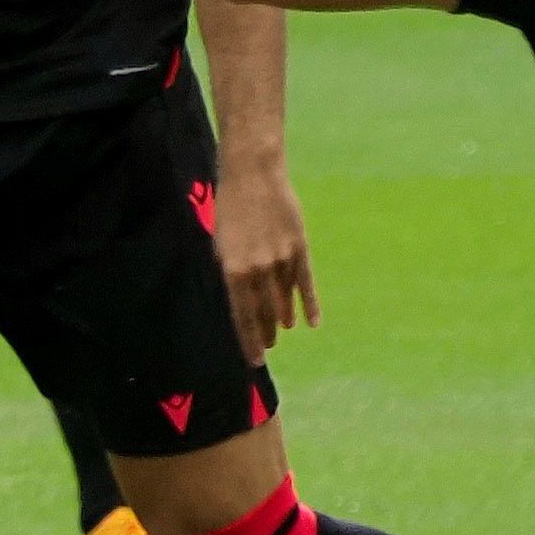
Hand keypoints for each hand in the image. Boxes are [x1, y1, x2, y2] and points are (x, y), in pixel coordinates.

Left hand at [216, 157, 321, 359]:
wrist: (253, 176)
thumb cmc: (231, 207)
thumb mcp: (221, 242)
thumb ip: (232, 270)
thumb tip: (242, 296)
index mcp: (232, 269)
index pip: (241, 314)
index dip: (247, 338)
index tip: (252, 359)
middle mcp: (257, 270)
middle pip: (263, 311)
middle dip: (263, 334)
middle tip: (266, 351)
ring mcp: (281, 260)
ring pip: (284, 299)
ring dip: (282, 319)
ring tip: (281, 334)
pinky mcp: (299, 249)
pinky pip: (306, 283)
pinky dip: (309, 304)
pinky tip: (313, 322)